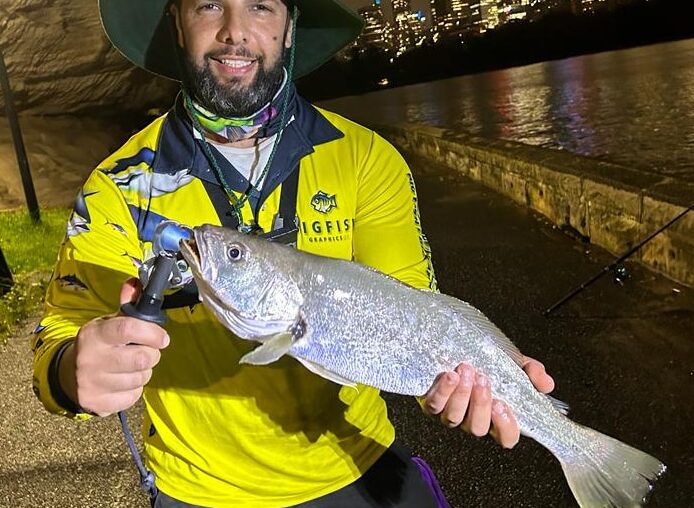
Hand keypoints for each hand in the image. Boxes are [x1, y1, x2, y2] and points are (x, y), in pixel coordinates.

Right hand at [58, 278, 169, 416]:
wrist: (68, 375)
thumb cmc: (99, 344)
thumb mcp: (108, 322)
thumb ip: (126, 305)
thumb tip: (136, 283)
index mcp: (94, 334)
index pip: (128, 328)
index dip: (152, 333)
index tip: (162, 338)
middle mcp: (90, 359)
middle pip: (142, 358)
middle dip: (152, 354)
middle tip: (148, 351)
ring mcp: (92, 383)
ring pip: (141, 378)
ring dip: (144, 372)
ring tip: (132, 366)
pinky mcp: (97, 404)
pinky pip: (134, 396)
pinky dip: (135, 389)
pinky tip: (124, 381)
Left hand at [422, 356, 553, 447]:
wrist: (455, 348)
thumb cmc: (487, 361)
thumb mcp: (514, 363)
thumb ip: (533, 372)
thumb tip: (546, 384)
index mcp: (496, 416)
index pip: (506, 438)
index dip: (506, 428)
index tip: (503, 405)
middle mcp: (472, 420)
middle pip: (478, 428)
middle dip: (481, 404)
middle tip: (484, 379)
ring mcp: (451, 414)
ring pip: (454, 418)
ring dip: (462, 394)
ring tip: (466, 370)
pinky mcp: (431, 404)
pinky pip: (434, 406)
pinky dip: (442, 391)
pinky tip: (449, 375)